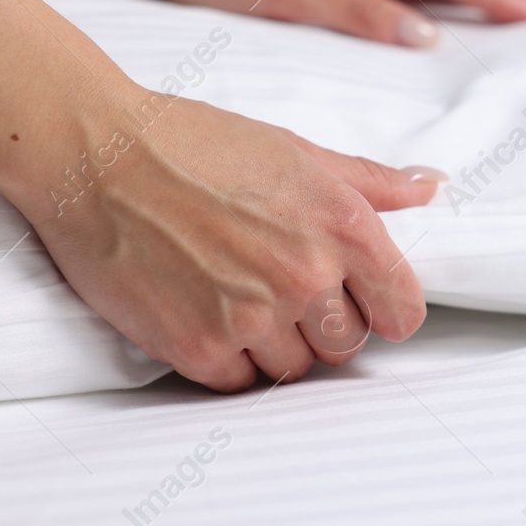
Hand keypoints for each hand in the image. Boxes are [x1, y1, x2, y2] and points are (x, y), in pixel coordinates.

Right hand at [17, 94, 441, 389]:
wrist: (95, 156)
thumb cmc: (194, 143)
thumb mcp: (296, 150)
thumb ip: (370, 180)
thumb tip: (430, 186)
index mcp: (341, 224)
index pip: (404, 311)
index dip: (385, 310)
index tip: (362, 303)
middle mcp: (305, 274)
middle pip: (348, 346)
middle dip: (323, 325)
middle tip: (282, 289)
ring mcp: (252, 315)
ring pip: (294, 369)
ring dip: (274, 344)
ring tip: (238, 295)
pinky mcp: (198, 346)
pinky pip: (239, 381)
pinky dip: (227, 358)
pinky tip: (206, 312)